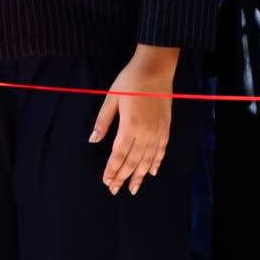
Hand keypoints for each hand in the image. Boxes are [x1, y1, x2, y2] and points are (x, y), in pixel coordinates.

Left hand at [91, 45, 177, 194]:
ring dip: (139, 175)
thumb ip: (103, 122)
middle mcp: (145, 132)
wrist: (155, 69)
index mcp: (129, 126)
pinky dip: (156, 162)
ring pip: (148, 159)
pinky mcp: (166, 128)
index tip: (106, 181)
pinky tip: (151, 172)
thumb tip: (92, 140)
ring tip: (133, 189)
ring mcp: (158, 131)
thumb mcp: (111, 99)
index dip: (112, 169)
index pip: (119, 154)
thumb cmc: (129, 81)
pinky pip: (161, 150)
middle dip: (123, 177)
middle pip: (133, 161)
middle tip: (115, 190)